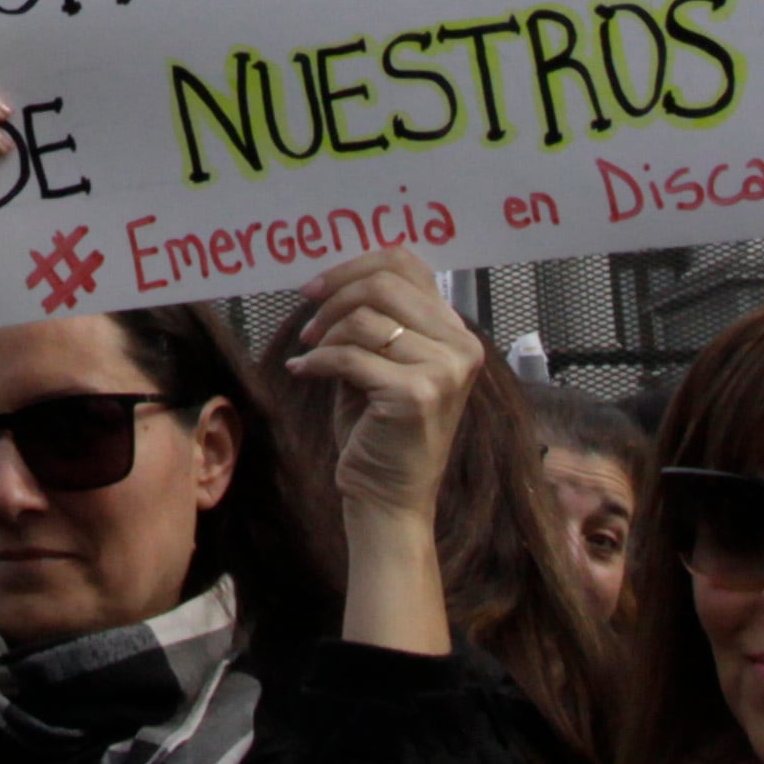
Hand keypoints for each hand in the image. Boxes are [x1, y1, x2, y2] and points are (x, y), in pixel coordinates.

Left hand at [286, 249, 477, 529]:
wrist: (389, 498)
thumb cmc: (380, 429)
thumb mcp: (384, 363)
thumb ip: (376, 321)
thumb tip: (331, 279)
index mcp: (456, 333)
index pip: (408, 265)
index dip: (354, 266)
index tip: (317, 286)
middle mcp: (461, 347)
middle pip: (385, 283)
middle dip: (334, 297)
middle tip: (308, 324)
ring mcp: (443, 371)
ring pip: (365, 319)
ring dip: (324, 333)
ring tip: (310, 352)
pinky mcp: (416, 395)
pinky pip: (349, 356)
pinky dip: (317, 361)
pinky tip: (302, 371)